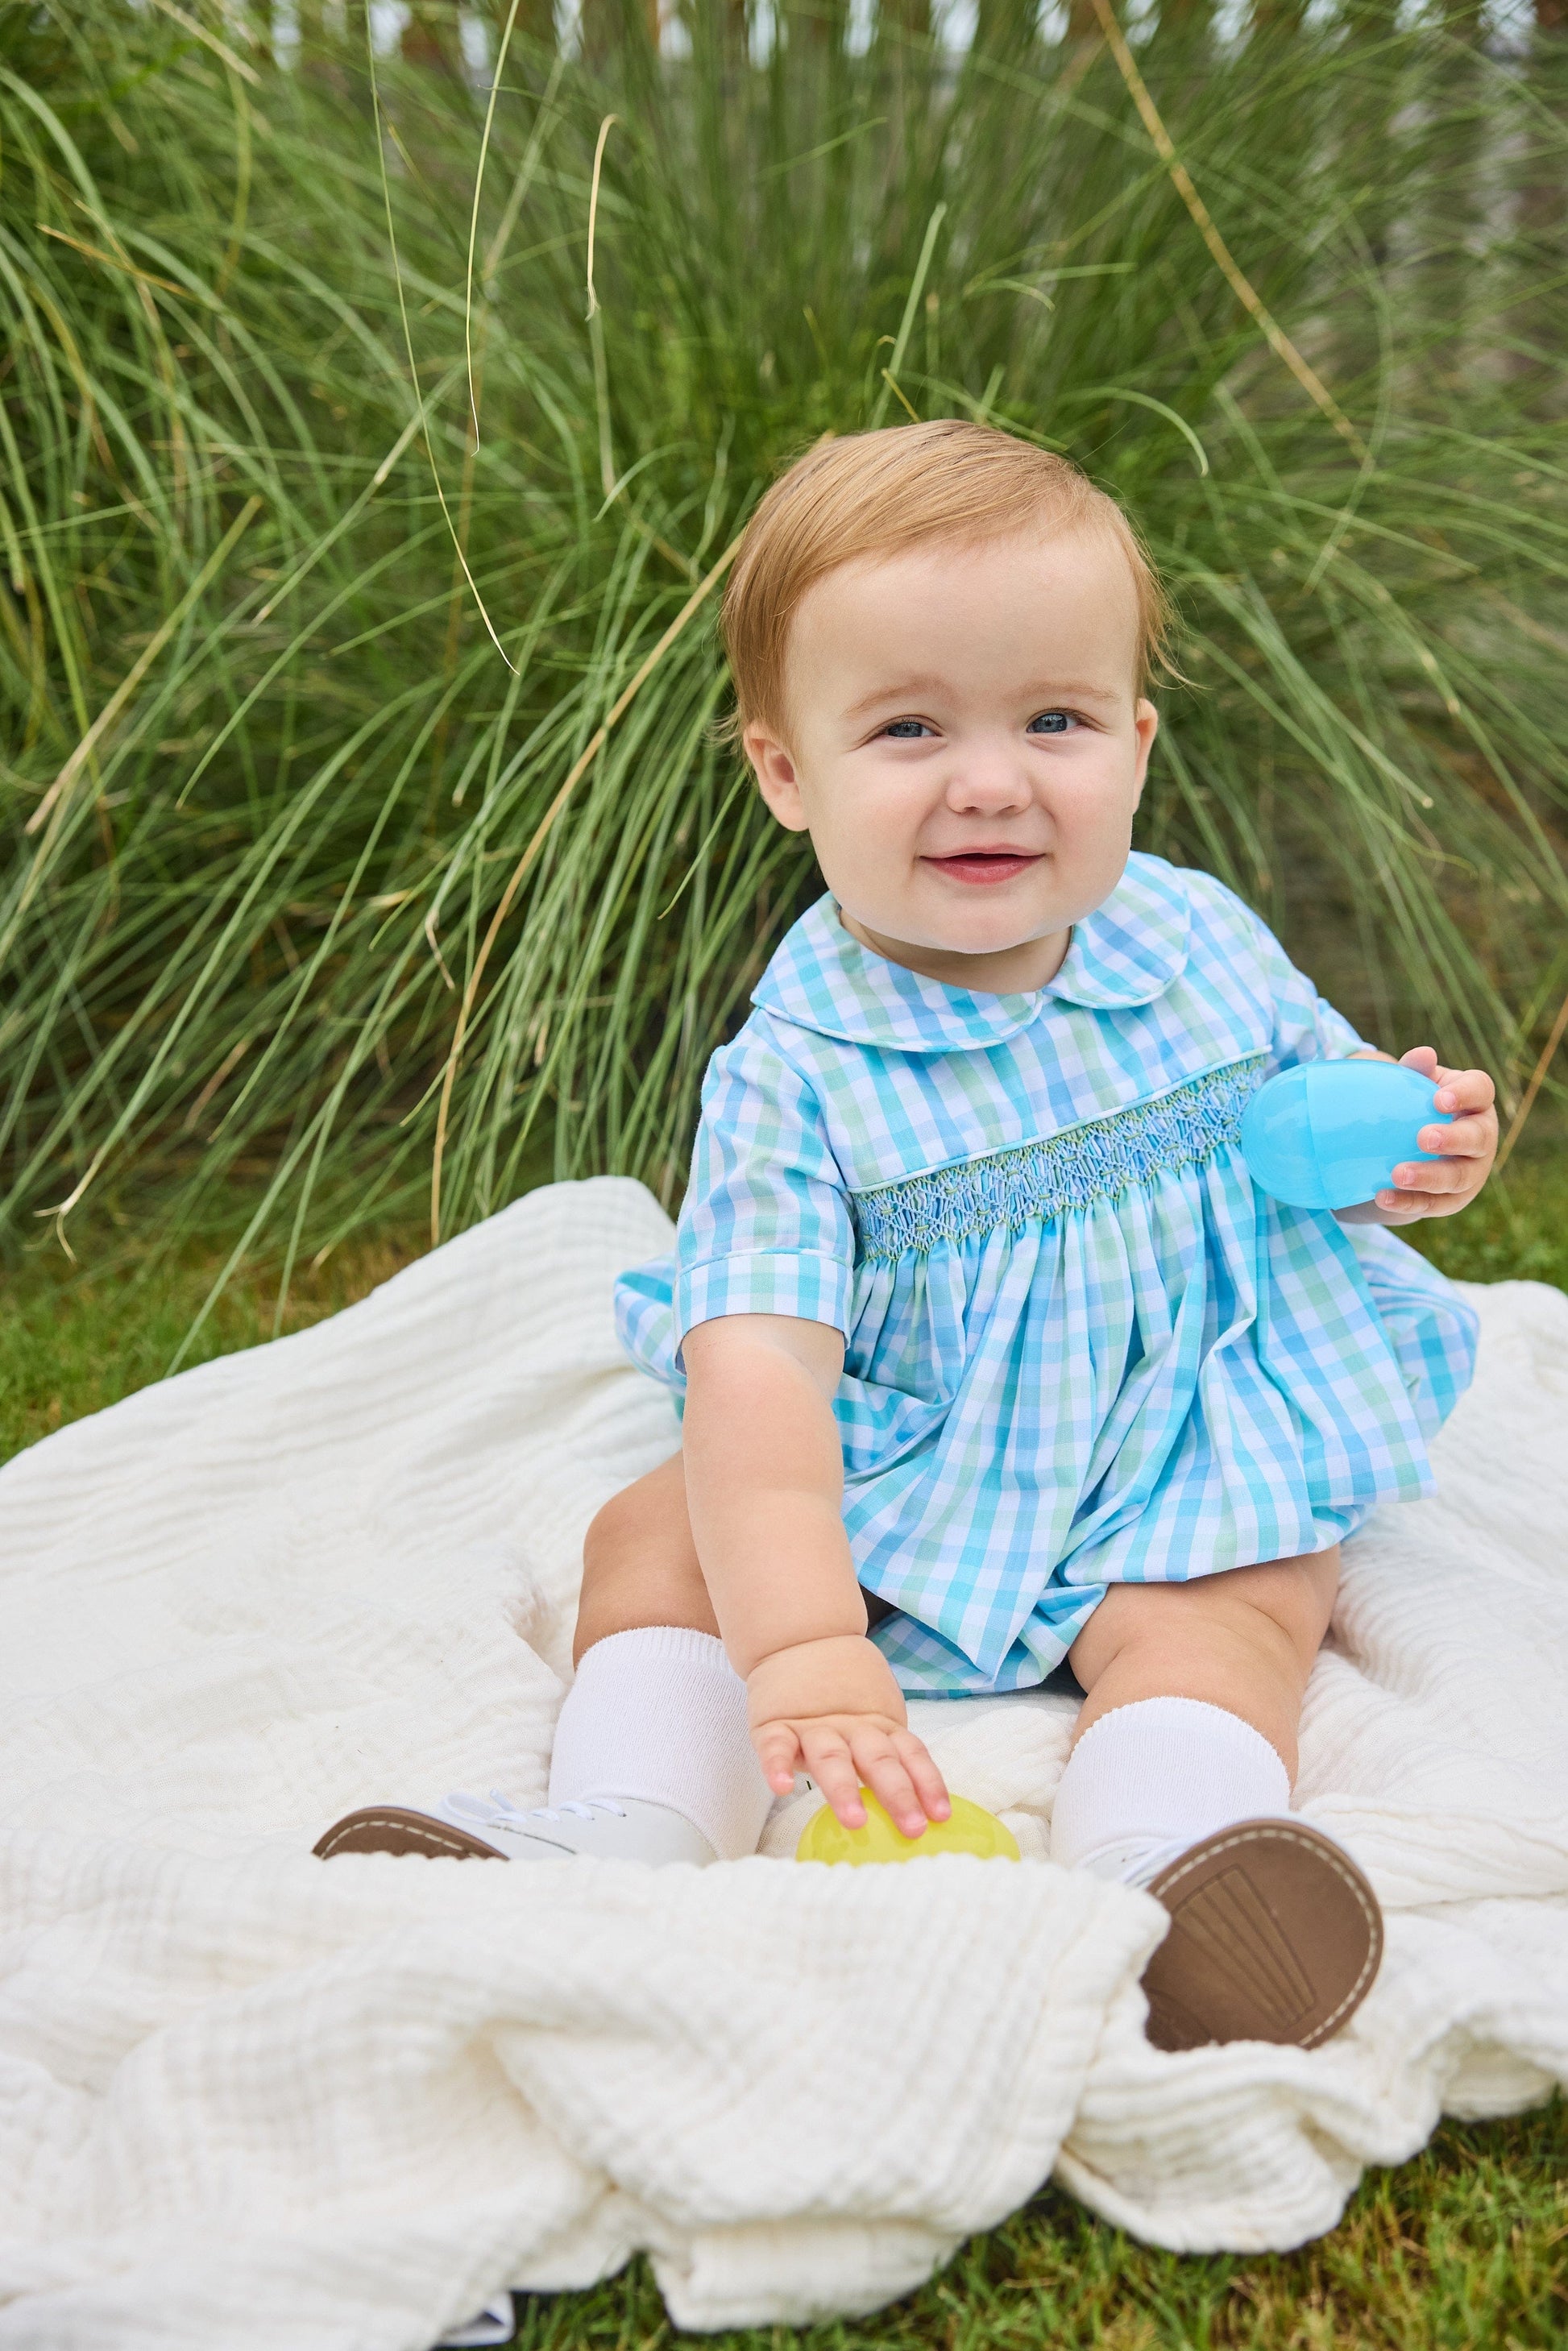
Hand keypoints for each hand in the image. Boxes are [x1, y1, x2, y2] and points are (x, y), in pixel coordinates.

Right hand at [747, 1633, 950, 1837]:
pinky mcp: (774, 1724)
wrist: (798, 1634)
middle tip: (913, 1828)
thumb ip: (888, 1748)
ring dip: (843, 1788)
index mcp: (878, 1726)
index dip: (927, 1783)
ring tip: (854, 1819)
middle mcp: (850, 1728)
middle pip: (878, 1760)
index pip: (909, 1753)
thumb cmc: (840, 1686)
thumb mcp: (874, 1711)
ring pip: (830, 1757)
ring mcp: (812, 1726)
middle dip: (897, 1794)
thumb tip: (922, 1803)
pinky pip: (776, 1746)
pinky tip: (782, 1786)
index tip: (941, 1816)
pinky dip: (777, 1765)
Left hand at [1362, 1046, 1497, 1220]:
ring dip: (1429, 1177)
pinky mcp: (1454, 1199)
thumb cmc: (1412, 1105)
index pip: (1481, 1090)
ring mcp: (1472, 1170)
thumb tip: (1423, 1054)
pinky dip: (1408, 1202)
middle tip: (1424, 1138)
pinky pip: (1434, 1204)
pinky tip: (1382, 1196)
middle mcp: (1481, 1135)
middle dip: (1453, 1139)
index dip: (1465, 1094)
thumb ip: (1414, 1070)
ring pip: (1458, 1177)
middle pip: (1477, 1138)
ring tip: (1398, 1174)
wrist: (1406, 1149)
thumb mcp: (1411, 1085)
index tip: (1440, 1099)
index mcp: (1475, 1100)